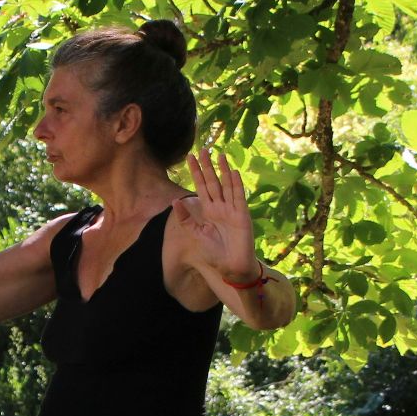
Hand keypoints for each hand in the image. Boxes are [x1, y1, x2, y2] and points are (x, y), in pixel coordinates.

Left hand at [175, 145, 260, 280]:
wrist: (231, 266)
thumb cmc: (215, 252)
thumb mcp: (197, 234)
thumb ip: (186, 219)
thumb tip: (174, 201)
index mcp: (209, 210)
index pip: (201, 186)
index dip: (196, 172)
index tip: (190, 157)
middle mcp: (220, 207)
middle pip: (213, 182)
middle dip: (208, 167)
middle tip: (204, 149)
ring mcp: (232, 209)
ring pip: (226, 185)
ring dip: (223, 171)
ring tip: (220, 155)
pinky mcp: (242, 215)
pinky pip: (238, 197)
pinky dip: (236, 185)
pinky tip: (233, 172)